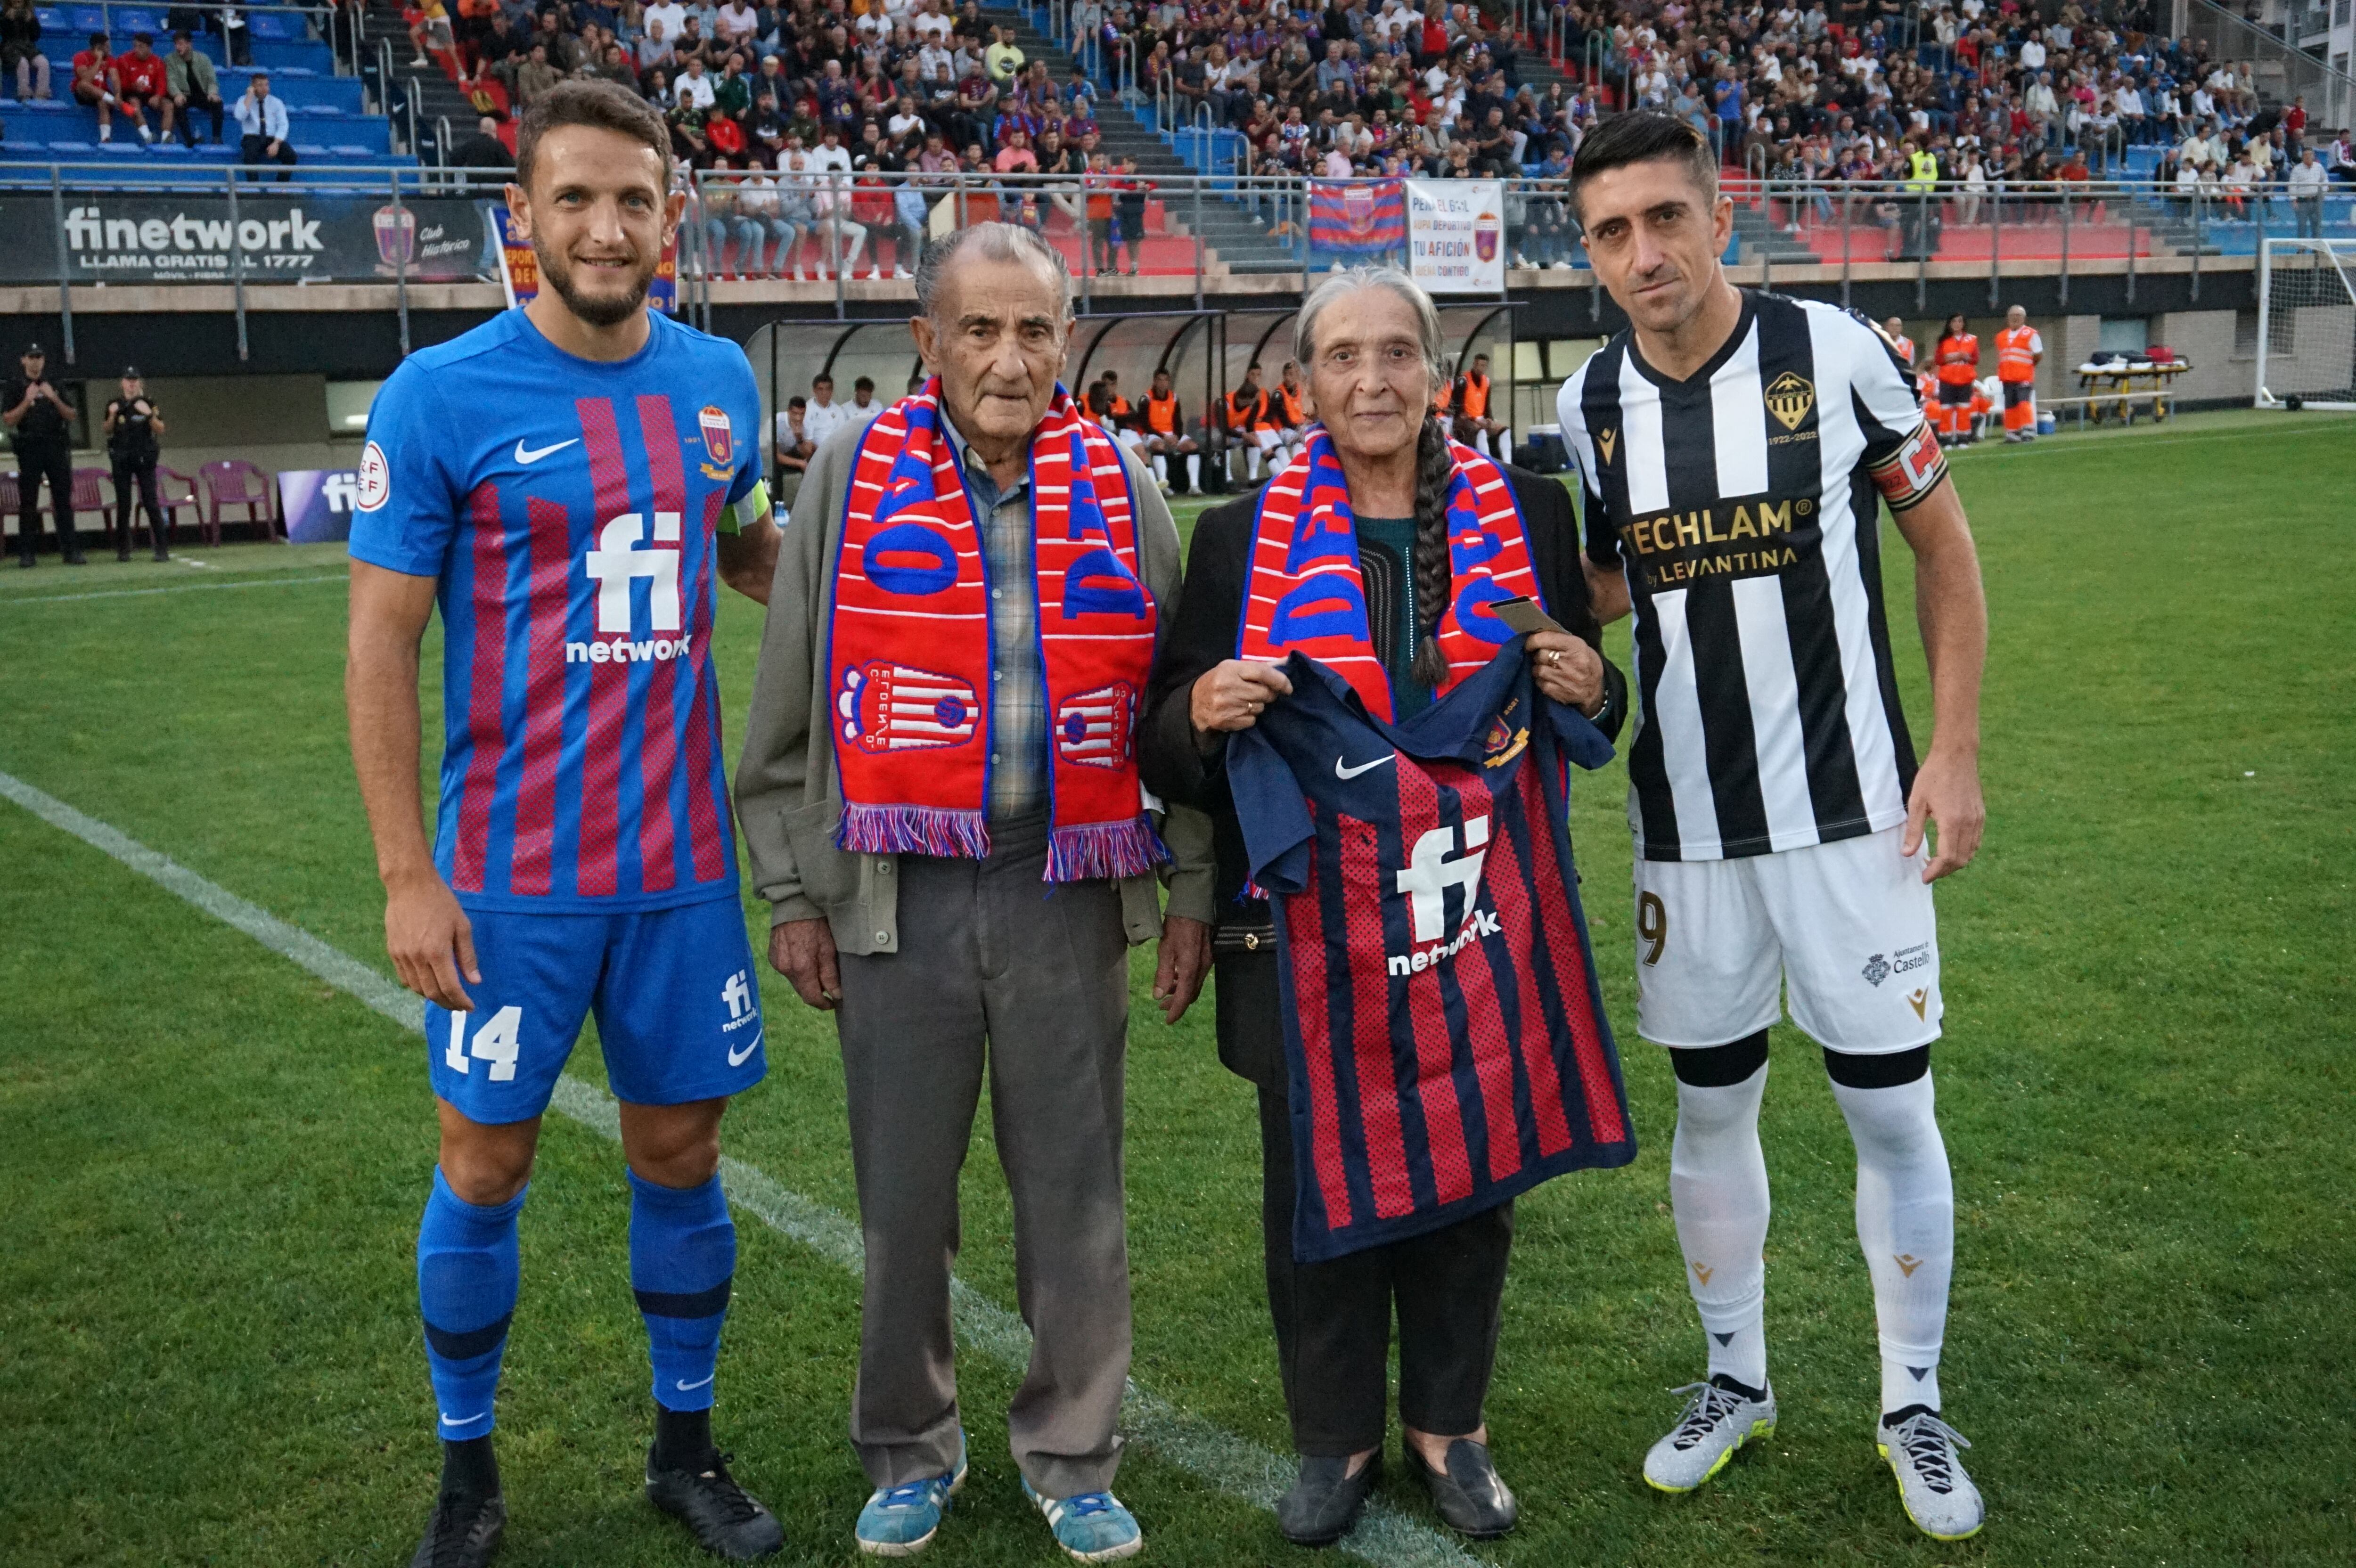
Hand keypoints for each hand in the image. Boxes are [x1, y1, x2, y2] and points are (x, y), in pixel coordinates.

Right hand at [384, 870, 478, 1010]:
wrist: (410, 885)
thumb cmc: (441, 902)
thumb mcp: (462, 926)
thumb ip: (467, 956)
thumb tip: (474, 981)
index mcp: (437, 952)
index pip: (450, 987)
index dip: (461, 1001)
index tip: (470, 1007)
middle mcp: (417, 958)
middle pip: (432, 993)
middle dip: (448, 1003)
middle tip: (459, 1006)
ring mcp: (402, 956)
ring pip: (417, 988)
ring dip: (432, 997)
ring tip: (446, 997)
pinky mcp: (392, 951)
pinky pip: (404, 978)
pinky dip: (417, 987)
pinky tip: (428, 984)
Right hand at [768, 916, 841, 1009]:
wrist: (794, 904)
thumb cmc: (815, 923)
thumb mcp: (828, 948)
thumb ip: (830, 974)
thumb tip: (836, 995)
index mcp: (801, 968)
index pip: (811, 997)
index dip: (822, 1004)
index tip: (832, 1004)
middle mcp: (785, 969)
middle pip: (801, 990)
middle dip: (815, 992)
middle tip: (829, 989)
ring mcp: (776, 963)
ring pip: (794, 981)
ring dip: (806, 981)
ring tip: (818, 971)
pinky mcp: (772, 956)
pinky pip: (786, 971)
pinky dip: (797, 970)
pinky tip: (805, 960)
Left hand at [1150, 914, 1210, 1023]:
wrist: (1194, 905)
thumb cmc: (1177, 925)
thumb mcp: (1165, 949)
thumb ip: (1163, 974)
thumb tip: (1159, 995)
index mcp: (1191, 968)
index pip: (1185, 997)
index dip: (1176, 1010)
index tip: (1168, 1021)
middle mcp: (1203, 968)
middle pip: (1192, 993)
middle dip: (1177, 1003)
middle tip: (1162, 1008)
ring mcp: (1207, 961)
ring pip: (1195, 984)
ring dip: (1181, 991)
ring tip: (1166, 992)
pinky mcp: (1207, 955)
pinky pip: (1197, 975)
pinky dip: (1186, 981)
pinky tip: (1176, 976)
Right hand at [1190, 659, 1291, 735]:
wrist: (1194, 703)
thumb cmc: (1219, 681)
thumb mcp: (1235, 668)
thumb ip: (1261, 666)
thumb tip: (1287, 661)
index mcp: (1231, 669)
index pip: (1263, 673)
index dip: (1280, 681)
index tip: (1288, 688)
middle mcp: (1227, 686)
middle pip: (1264, 693)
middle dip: (1268, 695)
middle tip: (1261, 693)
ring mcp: (1226, 705)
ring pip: (1259, 708)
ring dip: (1257, 706)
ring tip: (1244, 701)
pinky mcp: (1225, 720)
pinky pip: (1251, 721)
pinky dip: (1249, 717)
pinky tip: (1238, 711)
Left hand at [1526, 630, 1603, 713]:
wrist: (1595, 688)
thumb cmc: (1585, 662)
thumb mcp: (1579, 646)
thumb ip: (1560, 640)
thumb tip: (1536, 636)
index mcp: (1576, 646)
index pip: (1546, 638)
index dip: (1532, 641)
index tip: (1529, 644)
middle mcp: (1570, 662)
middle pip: (1540, 655)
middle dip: (1537, 655)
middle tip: (1541, 657)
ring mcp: (1564, 678)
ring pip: (1538, 670)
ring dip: (1538, 669)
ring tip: (1545, 668)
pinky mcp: (1560, 692)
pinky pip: (1540, 683)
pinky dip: (1541, 681)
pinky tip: (1548, 679)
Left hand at [1902, 745, 1984, 881]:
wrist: (1957, 756)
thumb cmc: (1933, 776)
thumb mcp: (1916, 802)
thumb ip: (1913, 830)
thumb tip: (1907, 854)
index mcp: (1952, 821)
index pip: (1947, 858)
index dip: (1935, 871)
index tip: (1924, 877)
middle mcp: (1969, 823)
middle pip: (1961, 860)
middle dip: (1944, 871)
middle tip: (1927, 872)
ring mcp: (1978, 819)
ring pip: (1970, 852)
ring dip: (1955, 862)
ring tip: (1936, 862)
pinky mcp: (1981, 815)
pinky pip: (1976, 841)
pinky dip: (1964, 851)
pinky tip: (1950, 848)